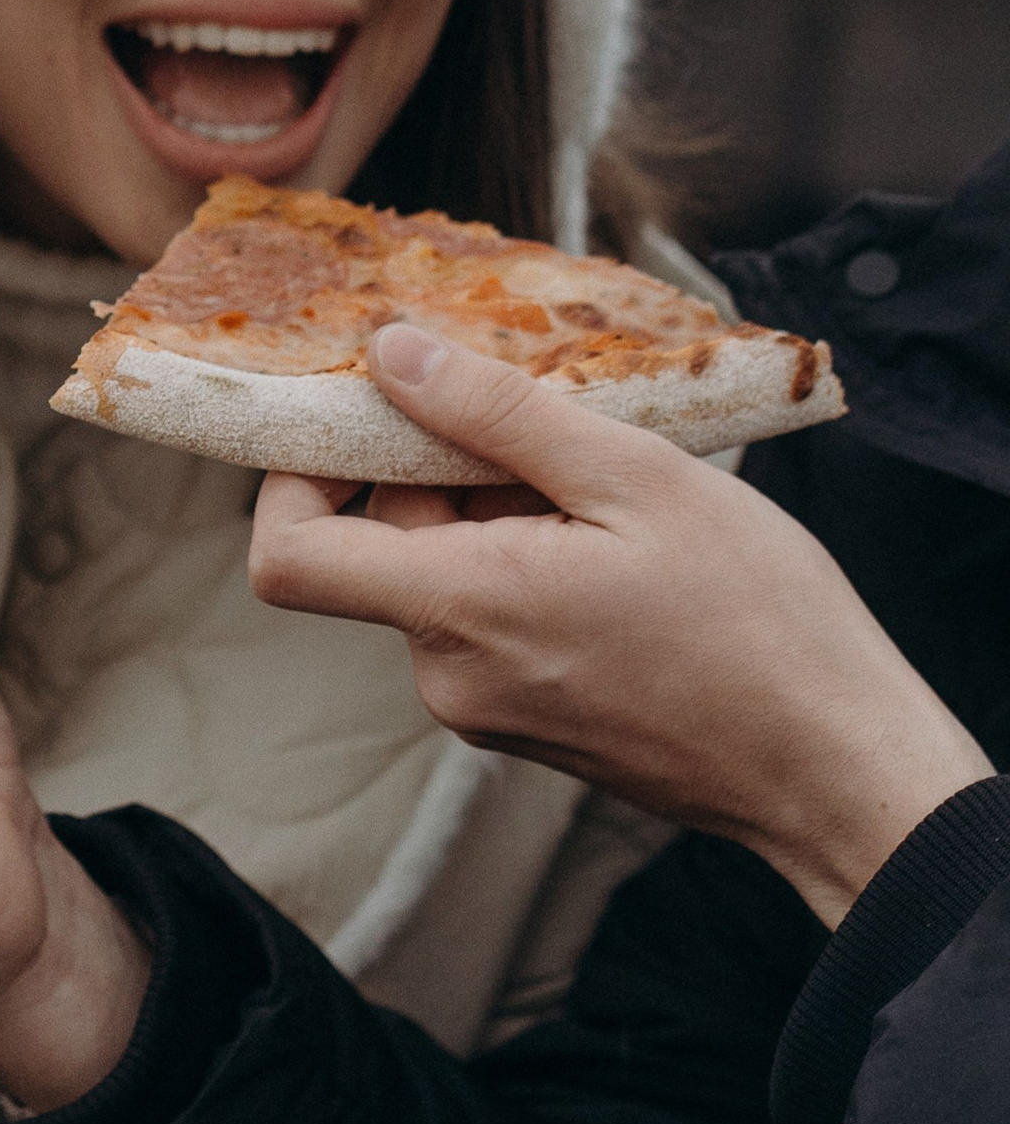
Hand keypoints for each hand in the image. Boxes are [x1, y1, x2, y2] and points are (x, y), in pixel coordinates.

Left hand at [248, 323, 990, 926]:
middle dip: (443, 472)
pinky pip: (489, 620)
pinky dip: (528, 563)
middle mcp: (450, 676)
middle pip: (380, 548)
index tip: (363, 413)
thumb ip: (498, 414)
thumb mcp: (637, 479)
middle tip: (553, 429)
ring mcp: (487, 708)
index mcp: (461, 611)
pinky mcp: (528, 721)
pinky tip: (621, 545)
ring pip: (444, 578)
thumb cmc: (760, 624)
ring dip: (499, 514)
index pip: (289, 555)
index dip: (296, 475)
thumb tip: (392, 354)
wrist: (834, 768)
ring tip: (611, 490)